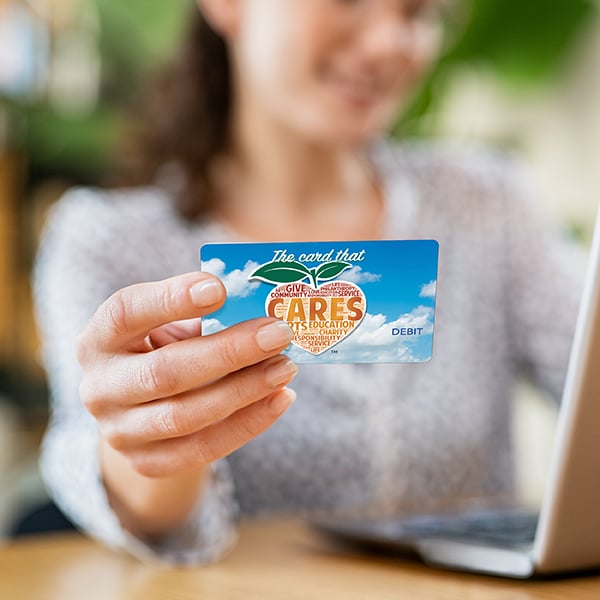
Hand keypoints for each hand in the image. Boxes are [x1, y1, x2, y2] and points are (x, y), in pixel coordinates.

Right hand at [77, 271, 296, 478]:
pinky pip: (202, 449)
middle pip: (165, 372)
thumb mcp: (170, 325)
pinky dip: (248, 424)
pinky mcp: (147, 462)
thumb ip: (204, 315)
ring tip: (285, 367)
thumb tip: (264, 307)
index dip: (171, 300)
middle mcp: (99, 387)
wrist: (140, 409)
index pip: (126, 313)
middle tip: (277, 333)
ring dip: (245, 390)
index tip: (219, 289)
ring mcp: (119, 432)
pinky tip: (281, 398)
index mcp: (100, 338)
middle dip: (229, 352)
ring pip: (185, 416)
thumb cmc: (164, 350)